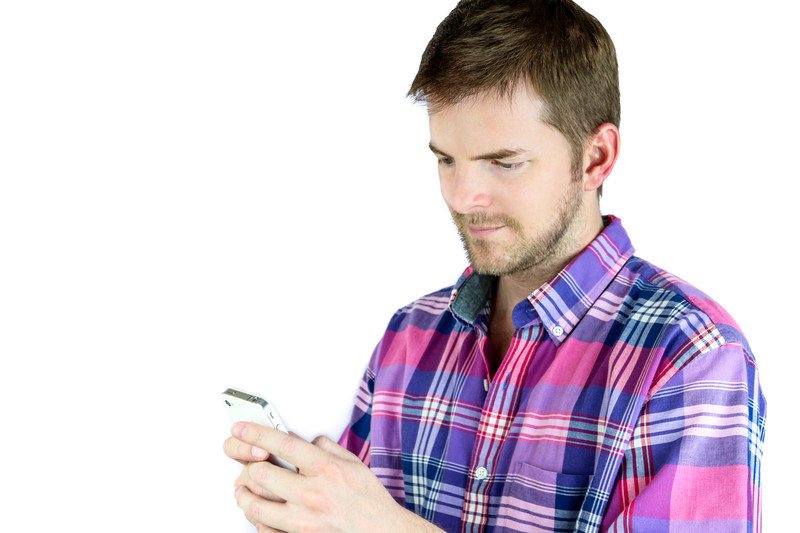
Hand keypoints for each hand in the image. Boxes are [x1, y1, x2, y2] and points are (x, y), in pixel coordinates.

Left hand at [224, 422, 440, 532]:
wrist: (380, 531)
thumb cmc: (368, 500)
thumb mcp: (353, 463)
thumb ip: (327, 447)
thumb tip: (307, 439)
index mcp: (325, 470)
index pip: (283, 444)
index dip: (257, 433)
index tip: (242, 429)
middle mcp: (311, 494)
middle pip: (262, 473)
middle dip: (250, 466)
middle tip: (250, 464)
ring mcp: (303, 521)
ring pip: (256, 505)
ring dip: (245, 494)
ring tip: (245, 489)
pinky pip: (264, 530)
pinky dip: (257, 519)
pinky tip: (260, 512)